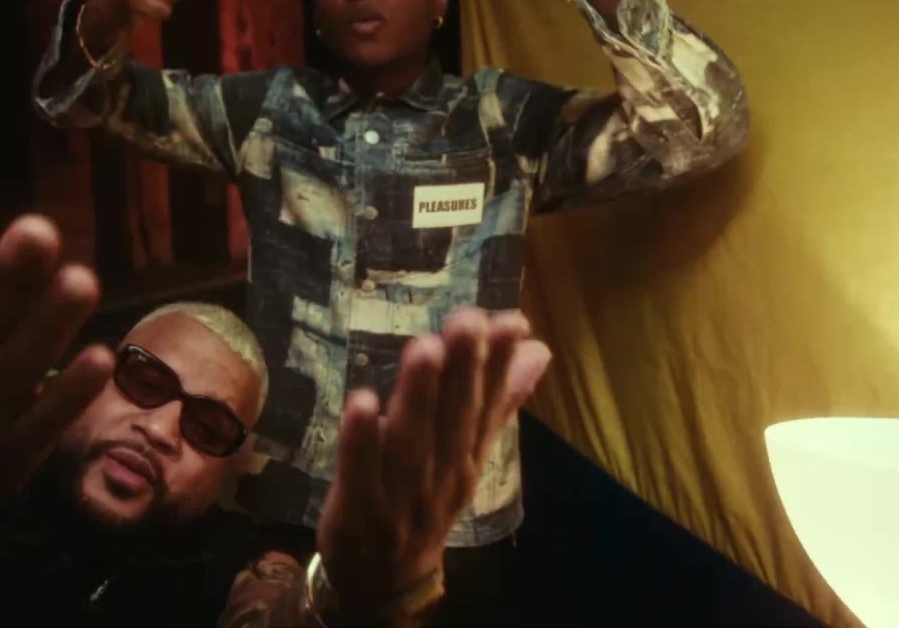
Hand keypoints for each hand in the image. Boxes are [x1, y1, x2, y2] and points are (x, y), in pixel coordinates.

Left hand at [315, 307, 550, 617]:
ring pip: (412, 442)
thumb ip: (499, 401)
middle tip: (468, 320)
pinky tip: (361, 401)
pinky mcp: (359, 509)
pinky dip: (361, 440)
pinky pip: (361, 473)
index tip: (511, 321)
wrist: (385, 579)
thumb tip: (539, 349)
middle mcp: (442, 472)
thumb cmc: (425, 498)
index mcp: (468, 455)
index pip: (487, 404)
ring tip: (425, 348)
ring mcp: (402, 494)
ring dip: (419, 395)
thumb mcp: (468, 454)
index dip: (498, 364)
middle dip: (463, 369)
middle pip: (454, 418)